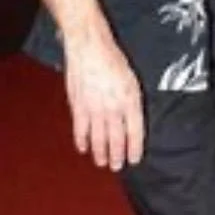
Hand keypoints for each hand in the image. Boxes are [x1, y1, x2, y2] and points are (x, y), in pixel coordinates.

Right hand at [63, 32, 143, 169]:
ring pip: (98, 138)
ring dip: (100, 153)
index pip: (135, 132)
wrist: (90, 48)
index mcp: (131, 101)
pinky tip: (83, 148)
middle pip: (116, 139)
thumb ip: (133, 103)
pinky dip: (82, 140)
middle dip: (117, 156)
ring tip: (101, 162)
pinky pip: (81, 129)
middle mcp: (114, 108)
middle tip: (116, 166)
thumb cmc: (114, 60)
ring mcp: (95, 108)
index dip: (134, 148)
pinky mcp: (79, 105)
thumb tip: (133, 121)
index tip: (134, 160)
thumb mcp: (133, 81)